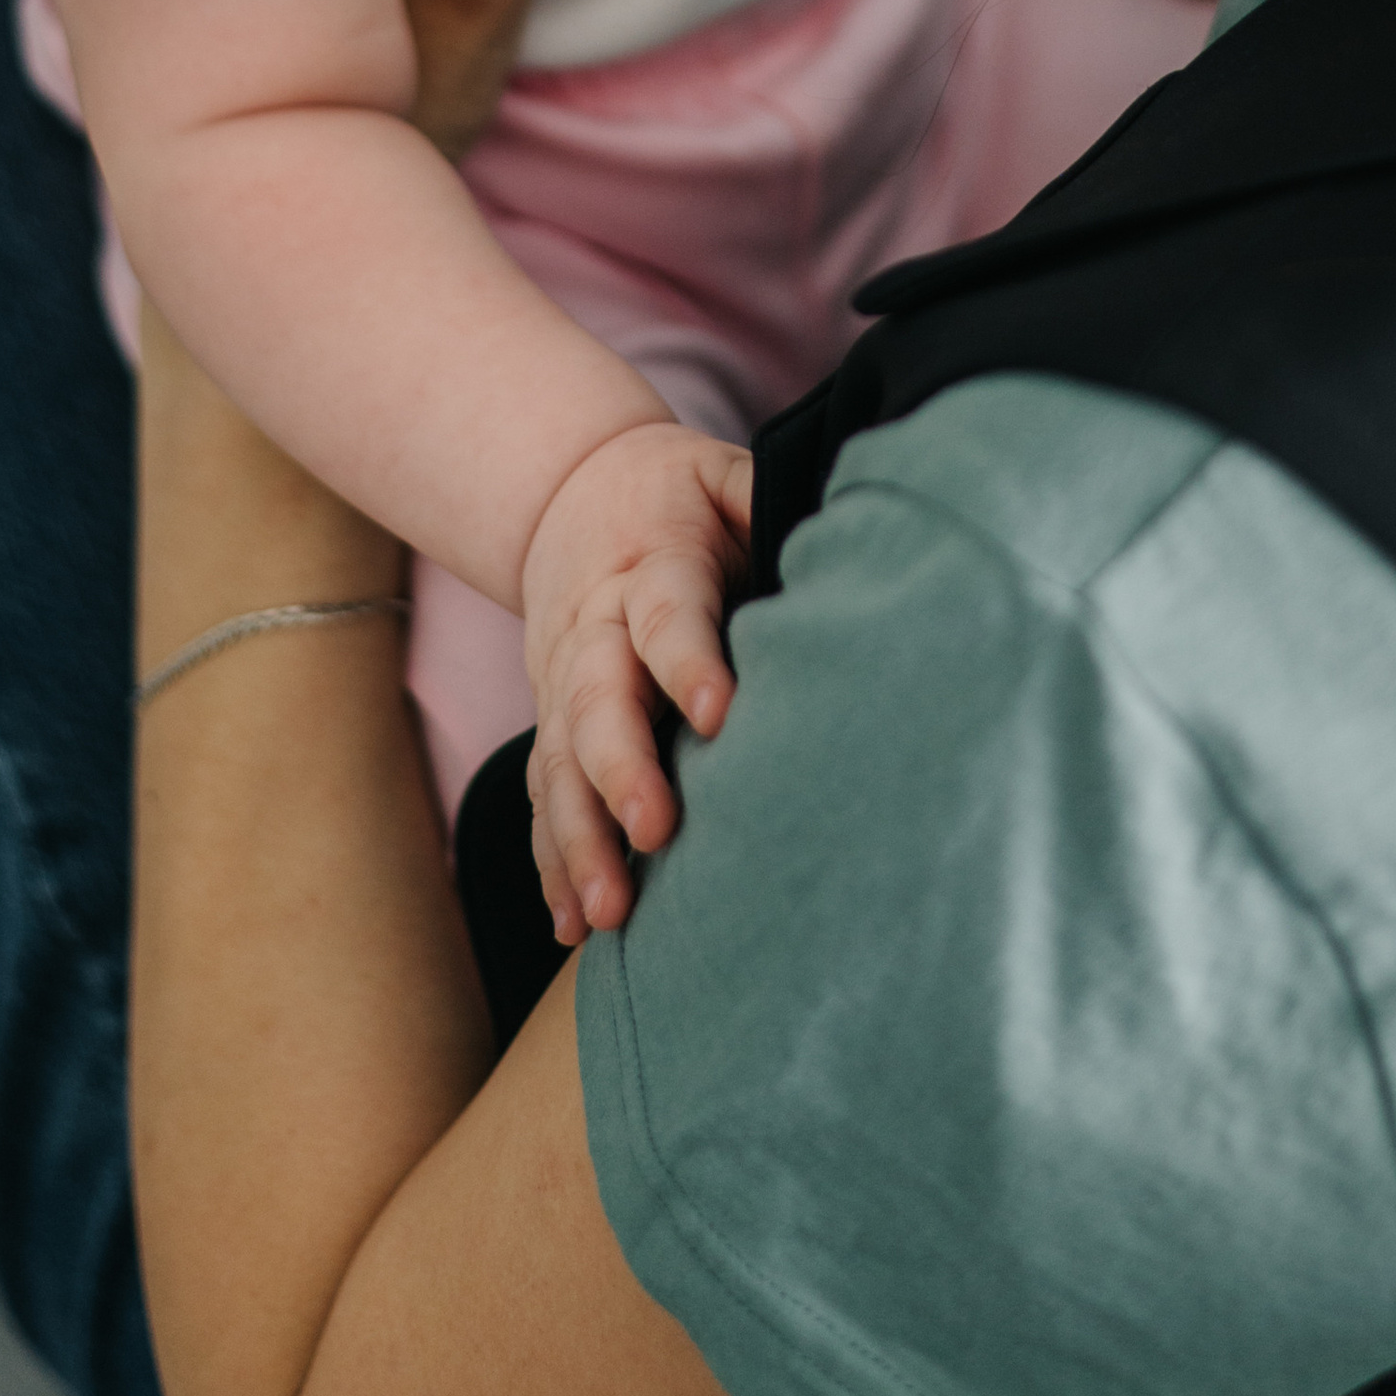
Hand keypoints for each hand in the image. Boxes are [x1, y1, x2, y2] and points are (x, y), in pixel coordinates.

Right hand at [519, 422, 753, 944]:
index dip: (689, 662)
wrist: (569, 493)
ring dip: (580, 839)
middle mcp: (596, 631)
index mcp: (650, 566)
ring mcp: (564, 684)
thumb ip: (766, 494)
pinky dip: (554, 860)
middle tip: (655, 833)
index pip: (667, 615)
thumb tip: (851, 523)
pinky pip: (545, 795)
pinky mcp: (553, 725)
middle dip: (622, 772)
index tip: (720, 716)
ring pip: (560, 765)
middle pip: (597, 702)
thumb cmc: (676, 494)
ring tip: (610, 912)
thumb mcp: (720, 474)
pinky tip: (573, 922)